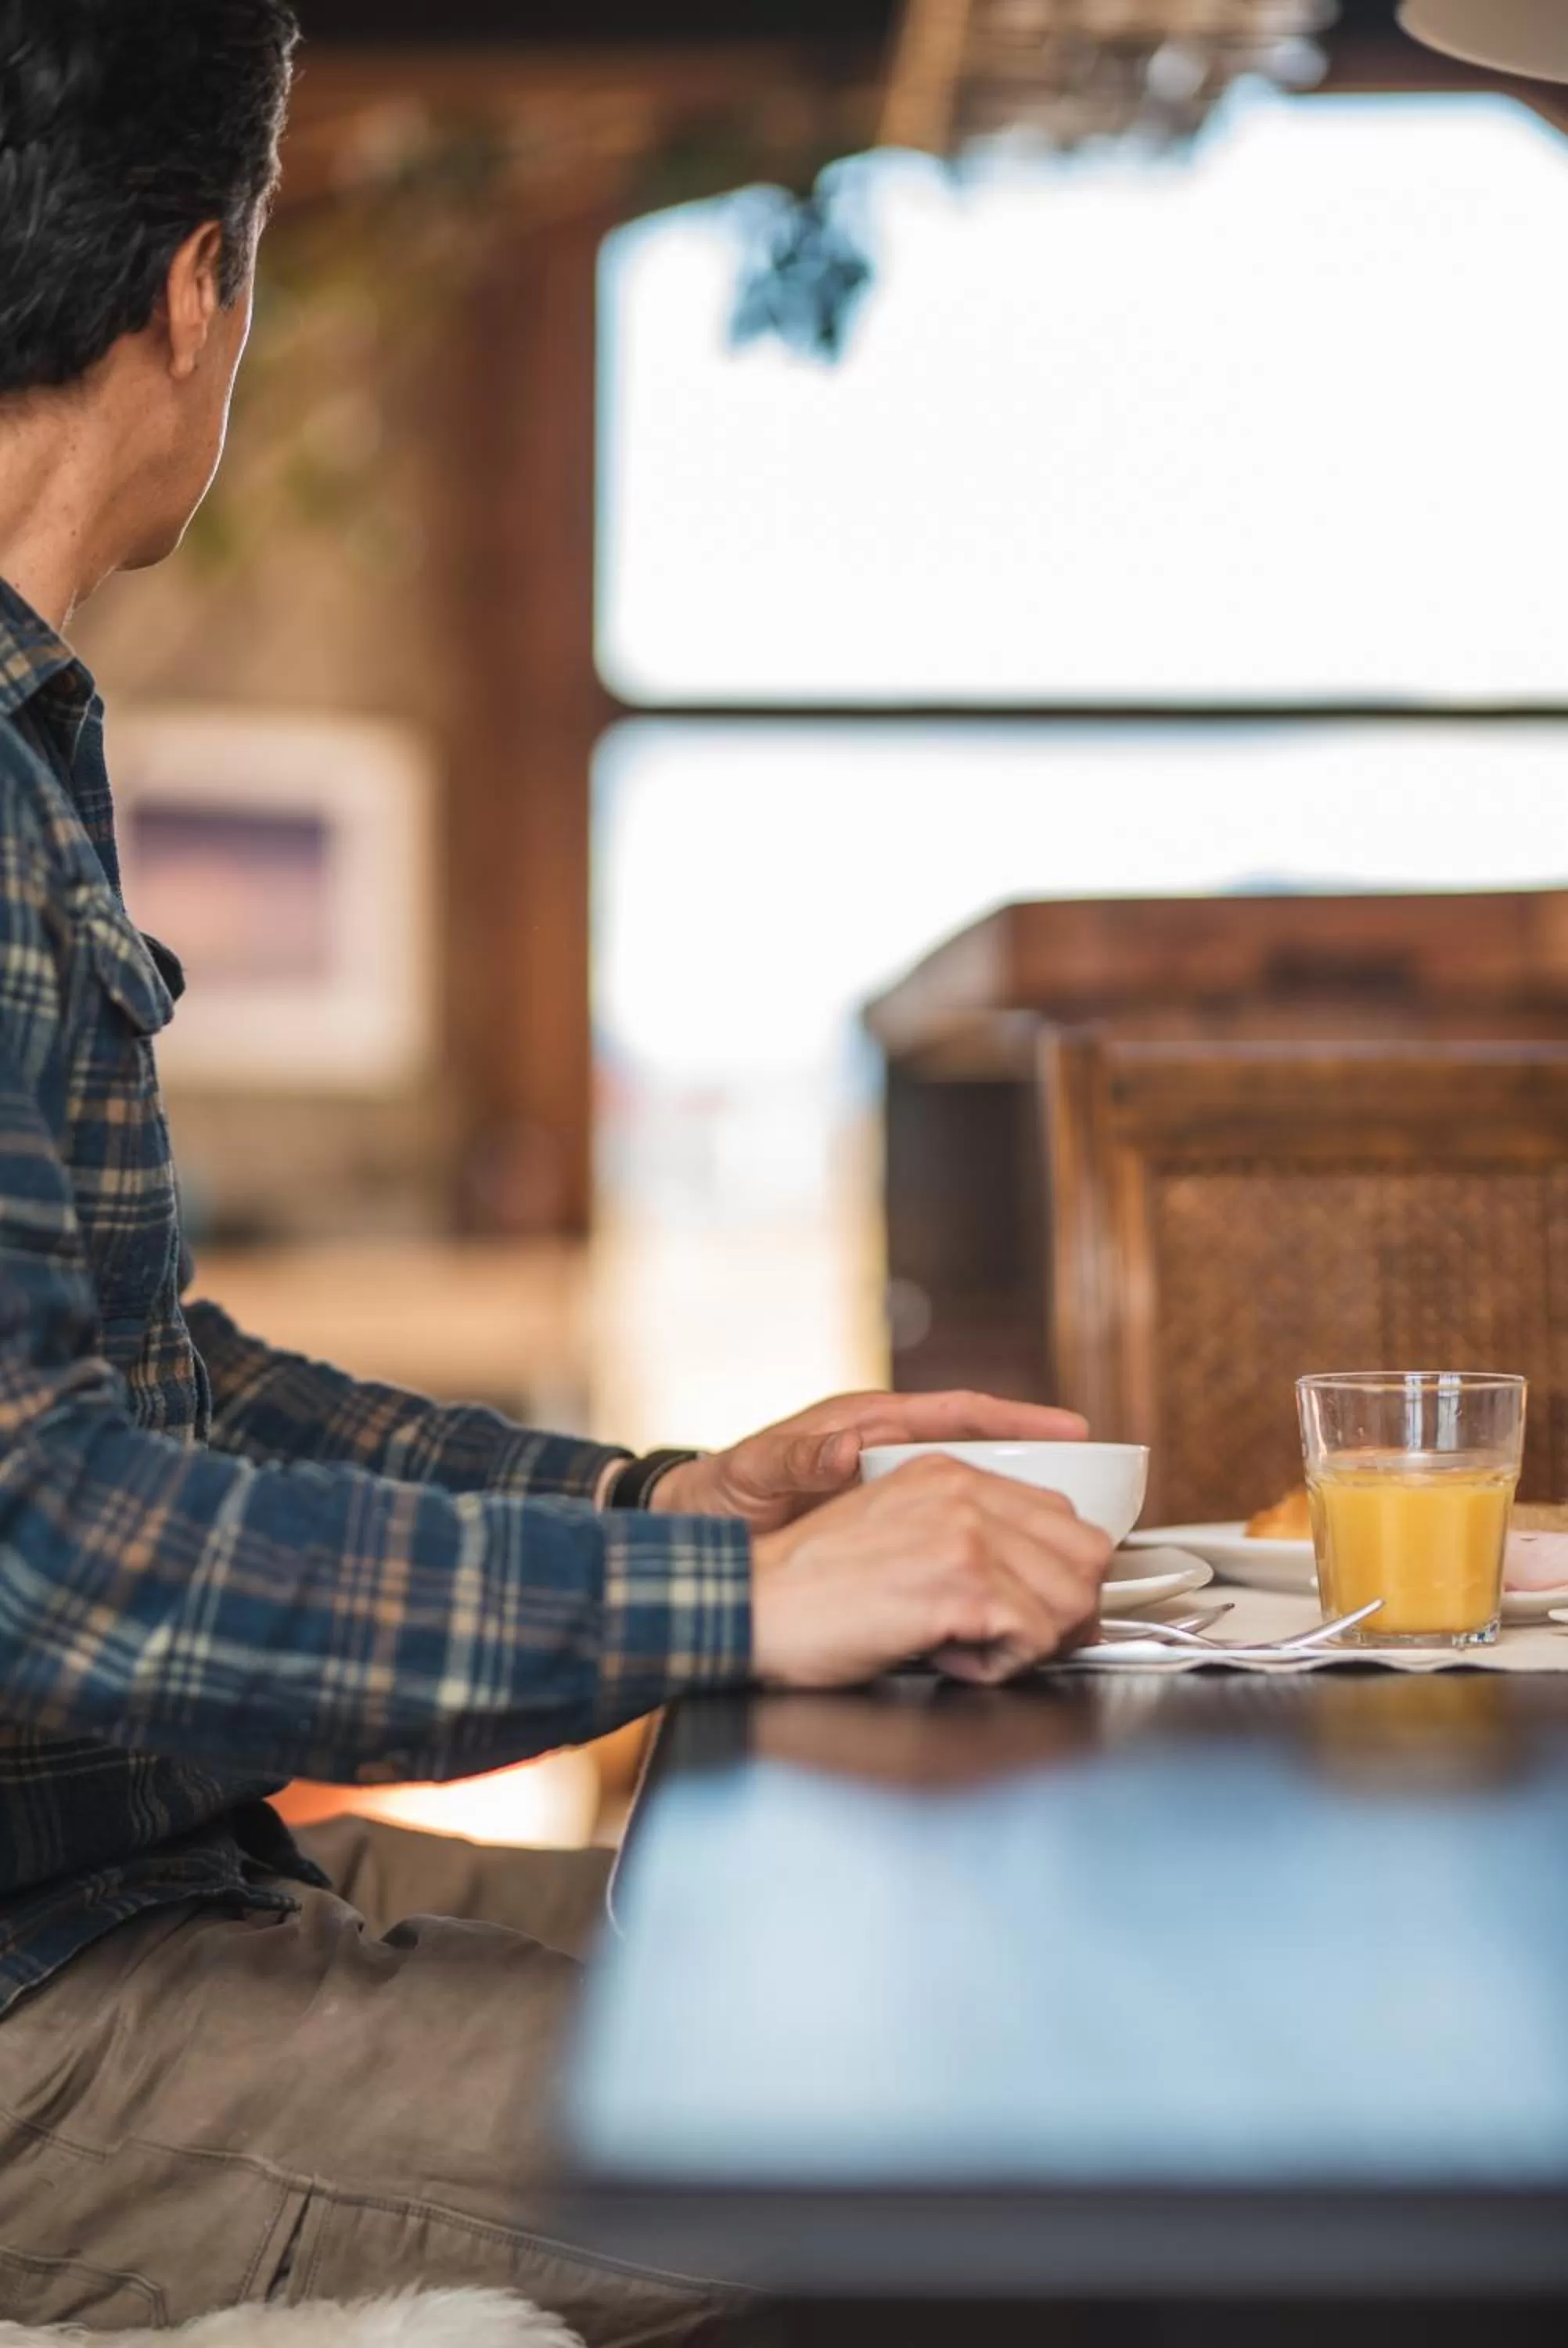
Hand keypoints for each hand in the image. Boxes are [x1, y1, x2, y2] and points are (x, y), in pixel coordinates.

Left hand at [652, 1389, 1088, 1534]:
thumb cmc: (724, 1491)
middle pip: (982, 1452)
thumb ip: (794, 1462)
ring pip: (975, 1494)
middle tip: (1095, 1497)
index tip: (1070, 1429)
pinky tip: (1013, 1576)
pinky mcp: (888, 1524)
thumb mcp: (756, 1473)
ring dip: (1021, 1513)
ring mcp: (893, 1488)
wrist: (697, 1526)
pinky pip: (951, 1532)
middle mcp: (890, 1450)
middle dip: (1039, 1470)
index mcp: (868, 1426)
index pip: (958, 1413)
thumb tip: (838, 1452)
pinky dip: (985, 1547)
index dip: (1017, 1420)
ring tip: (1073, 1542)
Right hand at [749, 1453, 1111, 1688]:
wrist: (753, 1606)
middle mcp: (962, 1492)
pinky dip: (999, 1667)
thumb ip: (966, 1533)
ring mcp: (964, 1533)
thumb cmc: (812, 1588)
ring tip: (970, 1646)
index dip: (1061, 1574)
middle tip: (1010, 1639)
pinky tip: (948, 1657)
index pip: (1063, 1514)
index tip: (1036, 1610)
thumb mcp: (897, 1529)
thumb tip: (1042, 1578)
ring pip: (1071, 1598)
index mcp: (949, 1472)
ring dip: (1031, 1641)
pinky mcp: (959, 1583)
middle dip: (1061, 1611)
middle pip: (1086, 1553)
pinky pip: (1032, 1637)